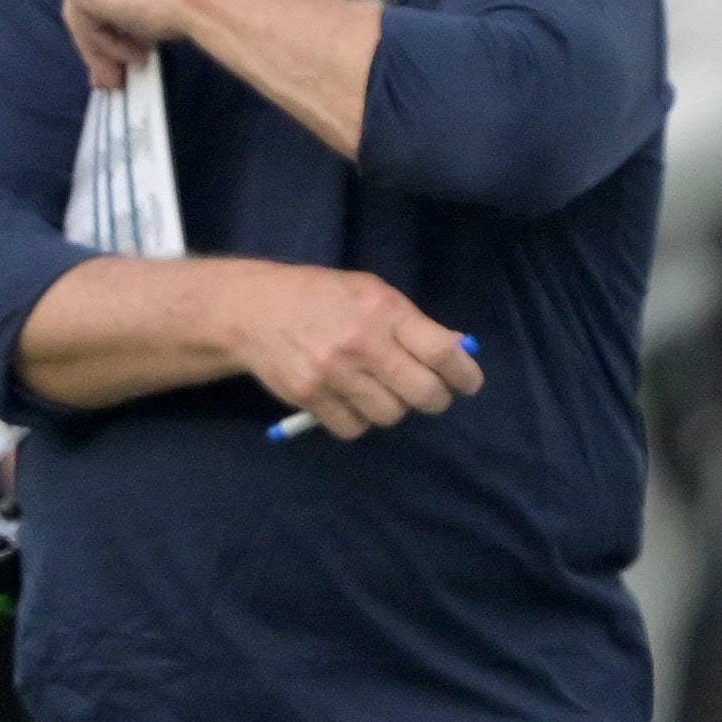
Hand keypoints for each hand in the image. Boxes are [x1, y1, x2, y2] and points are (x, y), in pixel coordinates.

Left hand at [61, 0, 224, 88]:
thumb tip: (138, 23)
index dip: (120, 12)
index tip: (134, 38)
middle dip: (106, 33)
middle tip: (120, 68)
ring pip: (85, 10)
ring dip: (105, 45)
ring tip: (125, 73)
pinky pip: (85, 21)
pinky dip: (104, 45)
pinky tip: (131, 57)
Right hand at [216, 262, 483, 440]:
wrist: (252, 310)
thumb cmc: (322, 296)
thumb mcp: (372, 292)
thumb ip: (412, 322)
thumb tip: (456, 351)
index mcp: (384, 311)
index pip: (441, 352)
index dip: (464, 373)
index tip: (469, 383)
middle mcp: (361, 344)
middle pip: (422, 393)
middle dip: (435, 399)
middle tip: (431, 395)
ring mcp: (332, 373)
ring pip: (390, 415)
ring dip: (394, 409)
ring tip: (383, 392)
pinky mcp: (307, 397)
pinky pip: (353, 428)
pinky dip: (359, 421)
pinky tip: (352, 402)